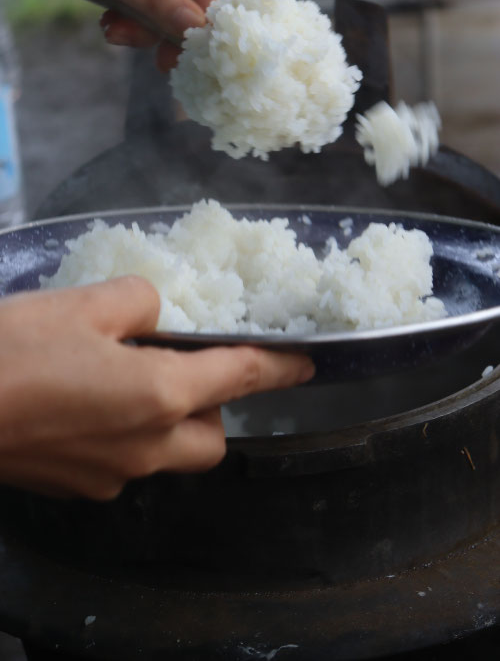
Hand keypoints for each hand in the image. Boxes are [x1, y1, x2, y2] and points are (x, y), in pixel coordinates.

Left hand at [0, 0, 224, 69]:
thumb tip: (195, 27)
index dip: (204, 19)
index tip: (201, 56)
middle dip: (167, 28)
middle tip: (161, 63)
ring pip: (160, 5)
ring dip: (141, 28)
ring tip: (113, 32)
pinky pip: (137, 3)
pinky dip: (127, 20)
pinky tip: (109, 25)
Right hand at [0, 277, 313, 499]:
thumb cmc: (14, 351)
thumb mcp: (83, 303)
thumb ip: (138, 301)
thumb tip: (155, 313)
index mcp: (161, 395)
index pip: (241, 376)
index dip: (279, 367)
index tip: (307, 364)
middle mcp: (148, 446)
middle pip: (211, 438)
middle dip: (214, 407)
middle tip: (184, 369)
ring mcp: (112, 476)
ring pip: (170, 456)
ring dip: (171, 424)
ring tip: (131, 385)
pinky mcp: (78, 488)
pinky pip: (126, 464)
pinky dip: (127, 437)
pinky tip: (89, 408)